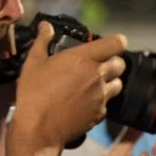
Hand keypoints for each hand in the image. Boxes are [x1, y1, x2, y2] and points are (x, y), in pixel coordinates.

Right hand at [9, 22, 128, 150]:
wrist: (40, 129)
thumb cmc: (34, 93)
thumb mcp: (34, 63)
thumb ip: (43, 41)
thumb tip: (46, 26)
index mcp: (84, 59)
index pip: (116, 44)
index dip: (116, 42)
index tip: (111, 44)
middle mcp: (97, 76)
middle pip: (121, 64)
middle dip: (113, 62)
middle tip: (99, 64)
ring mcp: (101, 96)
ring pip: (118, 84)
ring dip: (111, 81)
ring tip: (94, 83)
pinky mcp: (100, 113)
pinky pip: (108, 103)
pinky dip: (102, 100)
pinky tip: (87, 101)